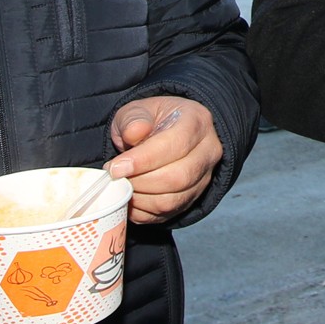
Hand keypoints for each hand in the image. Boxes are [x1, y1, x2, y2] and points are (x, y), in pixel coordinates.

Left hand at [109, 95, 224, 223]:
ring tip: (122, 186)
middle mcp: (208, 152)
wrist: (162, 135)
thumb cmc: (150, 121)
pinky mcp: (193, 198)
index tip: (116, 168)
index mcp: (198, 122)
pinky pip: (168, 213)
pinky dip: (143, 210)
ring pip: (173, 200)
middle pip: (179, 177)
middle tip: (117, 178)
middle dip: (141, 182)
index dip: (144, 159)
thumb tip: (134, 133)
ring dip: (141, 198)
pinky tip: (130, 196)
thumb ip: (133, 119)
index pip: (176, 144)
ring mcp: (204, 178)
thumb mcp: (137, 110)